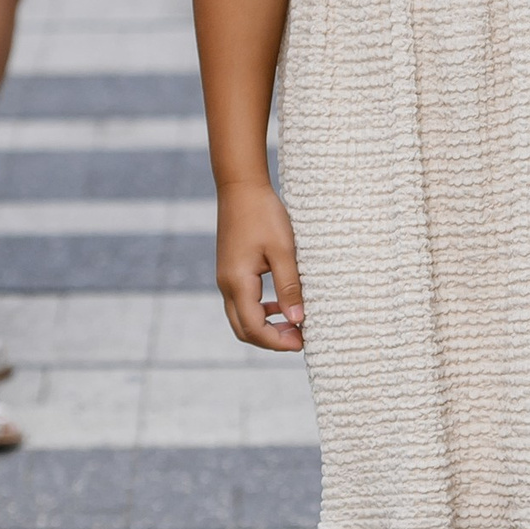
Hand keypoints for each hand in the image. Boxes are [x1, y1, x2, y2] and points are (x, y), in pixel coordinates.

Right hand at [216, 176, 305, 350]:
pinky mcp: (230, 271)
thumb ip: (290, 287)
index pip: (255, 328)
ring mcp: (226, 278)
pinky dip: (261, 311)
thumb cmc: (263, 214)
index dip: (278, 341)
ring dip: (266, 326)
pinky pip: (243, 302)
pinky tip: (280, 304)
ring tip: (294, 325)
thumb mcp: (283, 251)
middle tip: (300, 339)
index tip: (303, 342)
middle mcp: (227, 285)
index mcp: (238, 283)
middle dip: (271, 340)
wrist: (241, 187)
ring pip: (242, 318)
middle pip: (244, 330)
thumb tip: (298, 320)